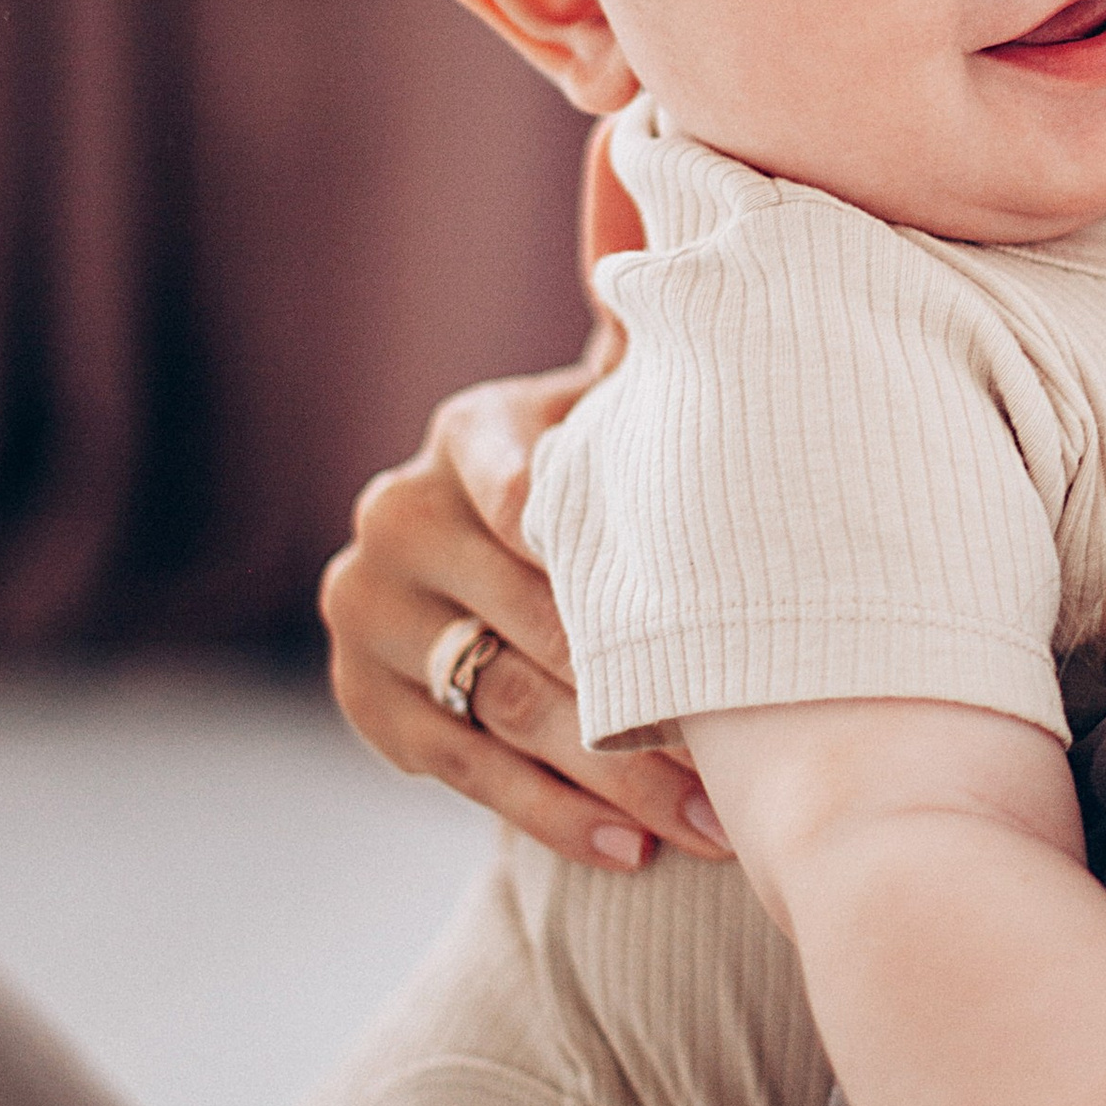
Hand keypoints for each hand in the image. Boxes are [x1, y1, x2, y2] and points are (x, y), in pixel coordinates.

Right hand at [319, 360, 728, 870]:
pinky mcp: (364, 701)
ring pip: (506, 706)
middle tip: (742, 748)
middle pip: (533, 621)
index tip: (679, 613)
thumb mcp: (616, 406)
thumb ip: (657, 353)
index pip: (526, 492)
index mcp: (467, 435)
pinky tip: (637, 850)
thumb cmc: (599, 472)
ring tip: (711, 820)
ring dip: (616, 774)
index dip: (596, 557)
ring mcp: (367, 614)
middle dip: (642, 692)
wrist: (504, 550)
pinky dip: (558, 816)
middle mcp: (398, 517)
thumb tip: (705, 256)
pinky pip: (468, 773)